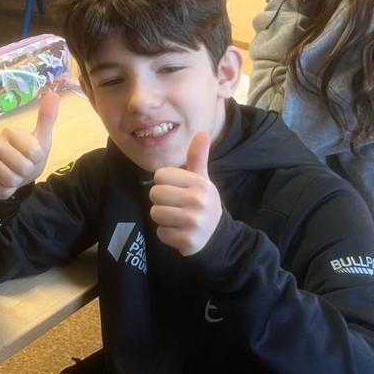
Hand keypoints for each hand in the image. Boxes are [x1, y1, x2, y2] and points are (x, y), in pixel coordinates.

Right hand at [0, 91, 58, 198]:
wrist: (6, 175)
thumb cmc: (26, 156)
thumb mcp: (40, 139)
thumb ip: (46, 118)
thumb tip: (53, 93)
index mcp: (10, 132)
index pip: (35, 153)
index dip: (36, 159)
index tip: (30, 156)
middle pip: (22, 168)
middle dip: (25, 173)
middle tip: (20, 167)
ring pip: (11, 180)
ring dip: (15, 183)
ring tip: (11, 174)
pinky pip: (0, 191)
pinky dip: (5, 191)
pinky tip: (1, 182)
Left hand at [149, 132, 221, 255]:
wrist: (218, 236)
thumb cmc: (203, 202)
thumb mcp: (202, 180)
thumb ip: (198, 157)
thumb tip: (202, 132)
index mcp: (199, 183)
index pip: (161, 175)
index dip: (164, 182)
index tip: (176, 189)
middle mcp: (198, 201)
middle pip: (155, 193)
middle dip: (161, 200)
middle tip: (175, 205)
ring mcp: (193, 222)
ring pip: (155, 213)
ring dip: (162, 218)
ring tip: (177, 219)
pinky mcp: (188, 241)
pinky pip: (161, 233)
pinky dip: (167, 234)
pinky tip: (180, 232)